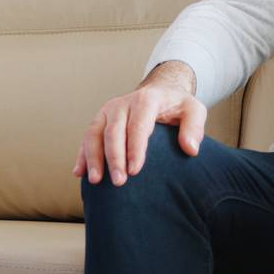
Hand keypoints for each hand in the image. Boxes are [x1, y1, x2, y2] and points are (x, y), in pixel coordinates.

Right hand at [73, 61, 205, 186]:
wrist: (160, 91)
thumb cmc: (177, 106)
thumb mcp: (194, 110)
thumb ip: (194, 127)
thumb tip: (190, 149)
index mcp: (146, 100)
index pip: (138, 125)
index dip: (135, 148)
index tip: (135, 171)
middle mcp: (123, 103)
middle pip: (113, 131)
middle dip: (114, 158)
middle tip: (119, 182)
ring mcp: (108, 111)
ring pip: (94, 132)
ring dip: (93, 157)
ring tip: (95, 180)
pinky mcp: (100, 120)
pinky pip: (87, 137)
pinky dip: (82, 155)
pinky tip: (79, 172)